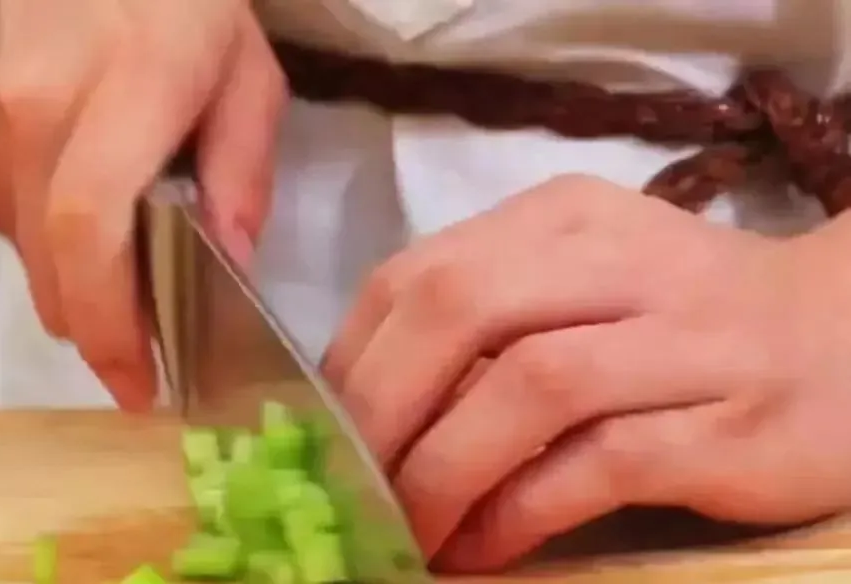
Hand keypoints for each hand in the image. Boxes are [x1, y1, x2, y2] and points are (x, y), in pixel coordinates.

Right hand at [0, 0, 284, 409]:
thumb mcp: (245, 74)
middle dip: (99, 329)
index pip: (91, 237)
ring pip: (23, 253)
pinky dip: (44, 236)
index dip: (112, 329)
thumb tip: (229, 264)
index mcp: (115, 94)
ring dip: (76, 279)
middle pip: (50, 268)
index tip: (141, 387)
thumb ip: (241, 172)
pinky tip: (81, 204)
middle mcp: (21, 116)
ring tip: (126, 259)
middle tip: (146, 352)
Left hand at [323, 174, 850, 571]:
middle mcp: (619, 258)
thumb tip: (372, 403)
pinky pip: (596, 465)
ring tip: (406, 528)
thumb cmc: (683, 313)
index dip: (353, 358)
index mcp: (562, 218)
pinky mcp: (728, 423)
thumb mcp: (577, 280)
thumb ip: (485, 319)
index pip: (419, 271)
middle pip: (459, 311)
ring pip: (528, 387)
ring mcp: (682, 338)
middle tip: (349, 485)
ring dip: (442, 470)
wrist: (842, 334)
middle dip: (380, 409)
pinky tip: (480, 547)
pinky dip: (518, 510)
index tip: (323, 429)